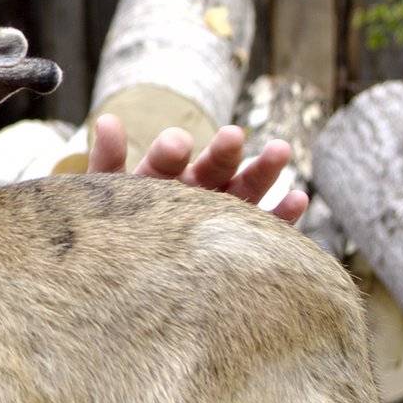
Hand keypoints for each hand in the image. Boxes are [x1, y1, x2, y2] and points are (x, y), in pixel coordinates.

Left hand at [87, 113, 307, 224]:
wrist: (125, 282)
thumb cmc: (111, 234)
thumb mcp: (104, 198)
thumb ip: (108, 162)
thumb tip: (106, 120)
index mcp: (158, 178)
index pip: (166, 160)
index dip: (171, 152)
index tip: (177, 145)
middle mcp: (193, 192)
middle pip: (211, 167)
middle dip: (222, 152)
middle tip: (232, 136)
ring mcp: (219, 214)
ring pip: (243, 190)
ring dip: (262, 171)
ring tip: (280, 150)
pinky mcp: (240, 243)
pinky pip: (263, 229)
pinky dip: (281, 215)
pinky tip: (297, 199)